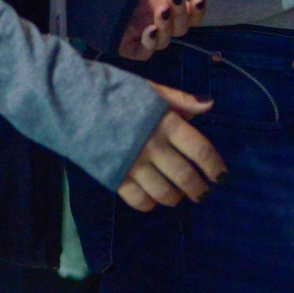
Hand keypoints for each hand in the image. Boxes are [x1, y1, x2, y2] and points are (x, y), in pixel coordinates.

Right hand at [117, 83, 224, 212]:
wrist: (73, 103)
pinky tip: (153, 200)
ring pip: (163, 191)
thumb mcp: (150, 89)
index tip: (220, 175)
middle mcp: (153, 146)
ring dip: (175, 197)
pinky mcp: (114, 177)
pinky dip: (149, 203)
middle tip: (203, 193)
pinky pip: (137, 199)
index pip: (199, 149)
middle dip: (198, 188)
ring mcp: (133, 164)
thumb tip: (208, 106)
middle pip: (184, 175)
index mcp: (165, 122)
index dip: (213, 165)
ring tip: (179, 197)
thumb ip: (179, 100)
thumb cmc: (115, 93)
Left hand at [119, 0, 205, 60]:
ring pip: (164, 41)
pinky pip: (143, 53)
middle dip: (181, 13)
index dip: (197, 10)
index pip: (189, 15)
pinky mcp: (124, 45)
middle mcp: (154, 21)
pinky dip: (150, 44)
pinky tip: (150, 30)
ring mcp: (140, 34)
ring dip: (167, 27)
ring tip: (162, 10)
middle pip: (179, 28)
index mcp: (162, 3)